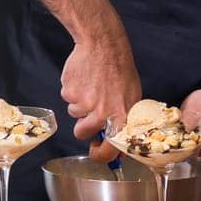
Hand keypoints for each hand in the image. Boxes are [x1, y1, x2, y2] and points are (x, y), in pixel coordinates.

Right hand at [60, 27, 141, 162]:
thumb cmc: (120, 69)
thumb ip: (123, 119)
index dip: (99, 155)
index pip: (109, 150)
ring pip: (74, 113)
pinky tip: (83, 78)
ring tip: (90, 86)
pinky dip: (73, 90)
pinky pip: (67, 98)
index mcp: (120, 117)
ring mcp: (83, 102)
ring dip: (79, 103)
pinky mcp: (69, 91)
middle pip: (82, 132)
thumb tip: (117, 141)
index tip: (95, 150)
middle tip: (89, 110)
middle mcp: (101, 113)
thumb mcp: (132, 96)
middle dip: (83, 125)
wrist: (103, 45)